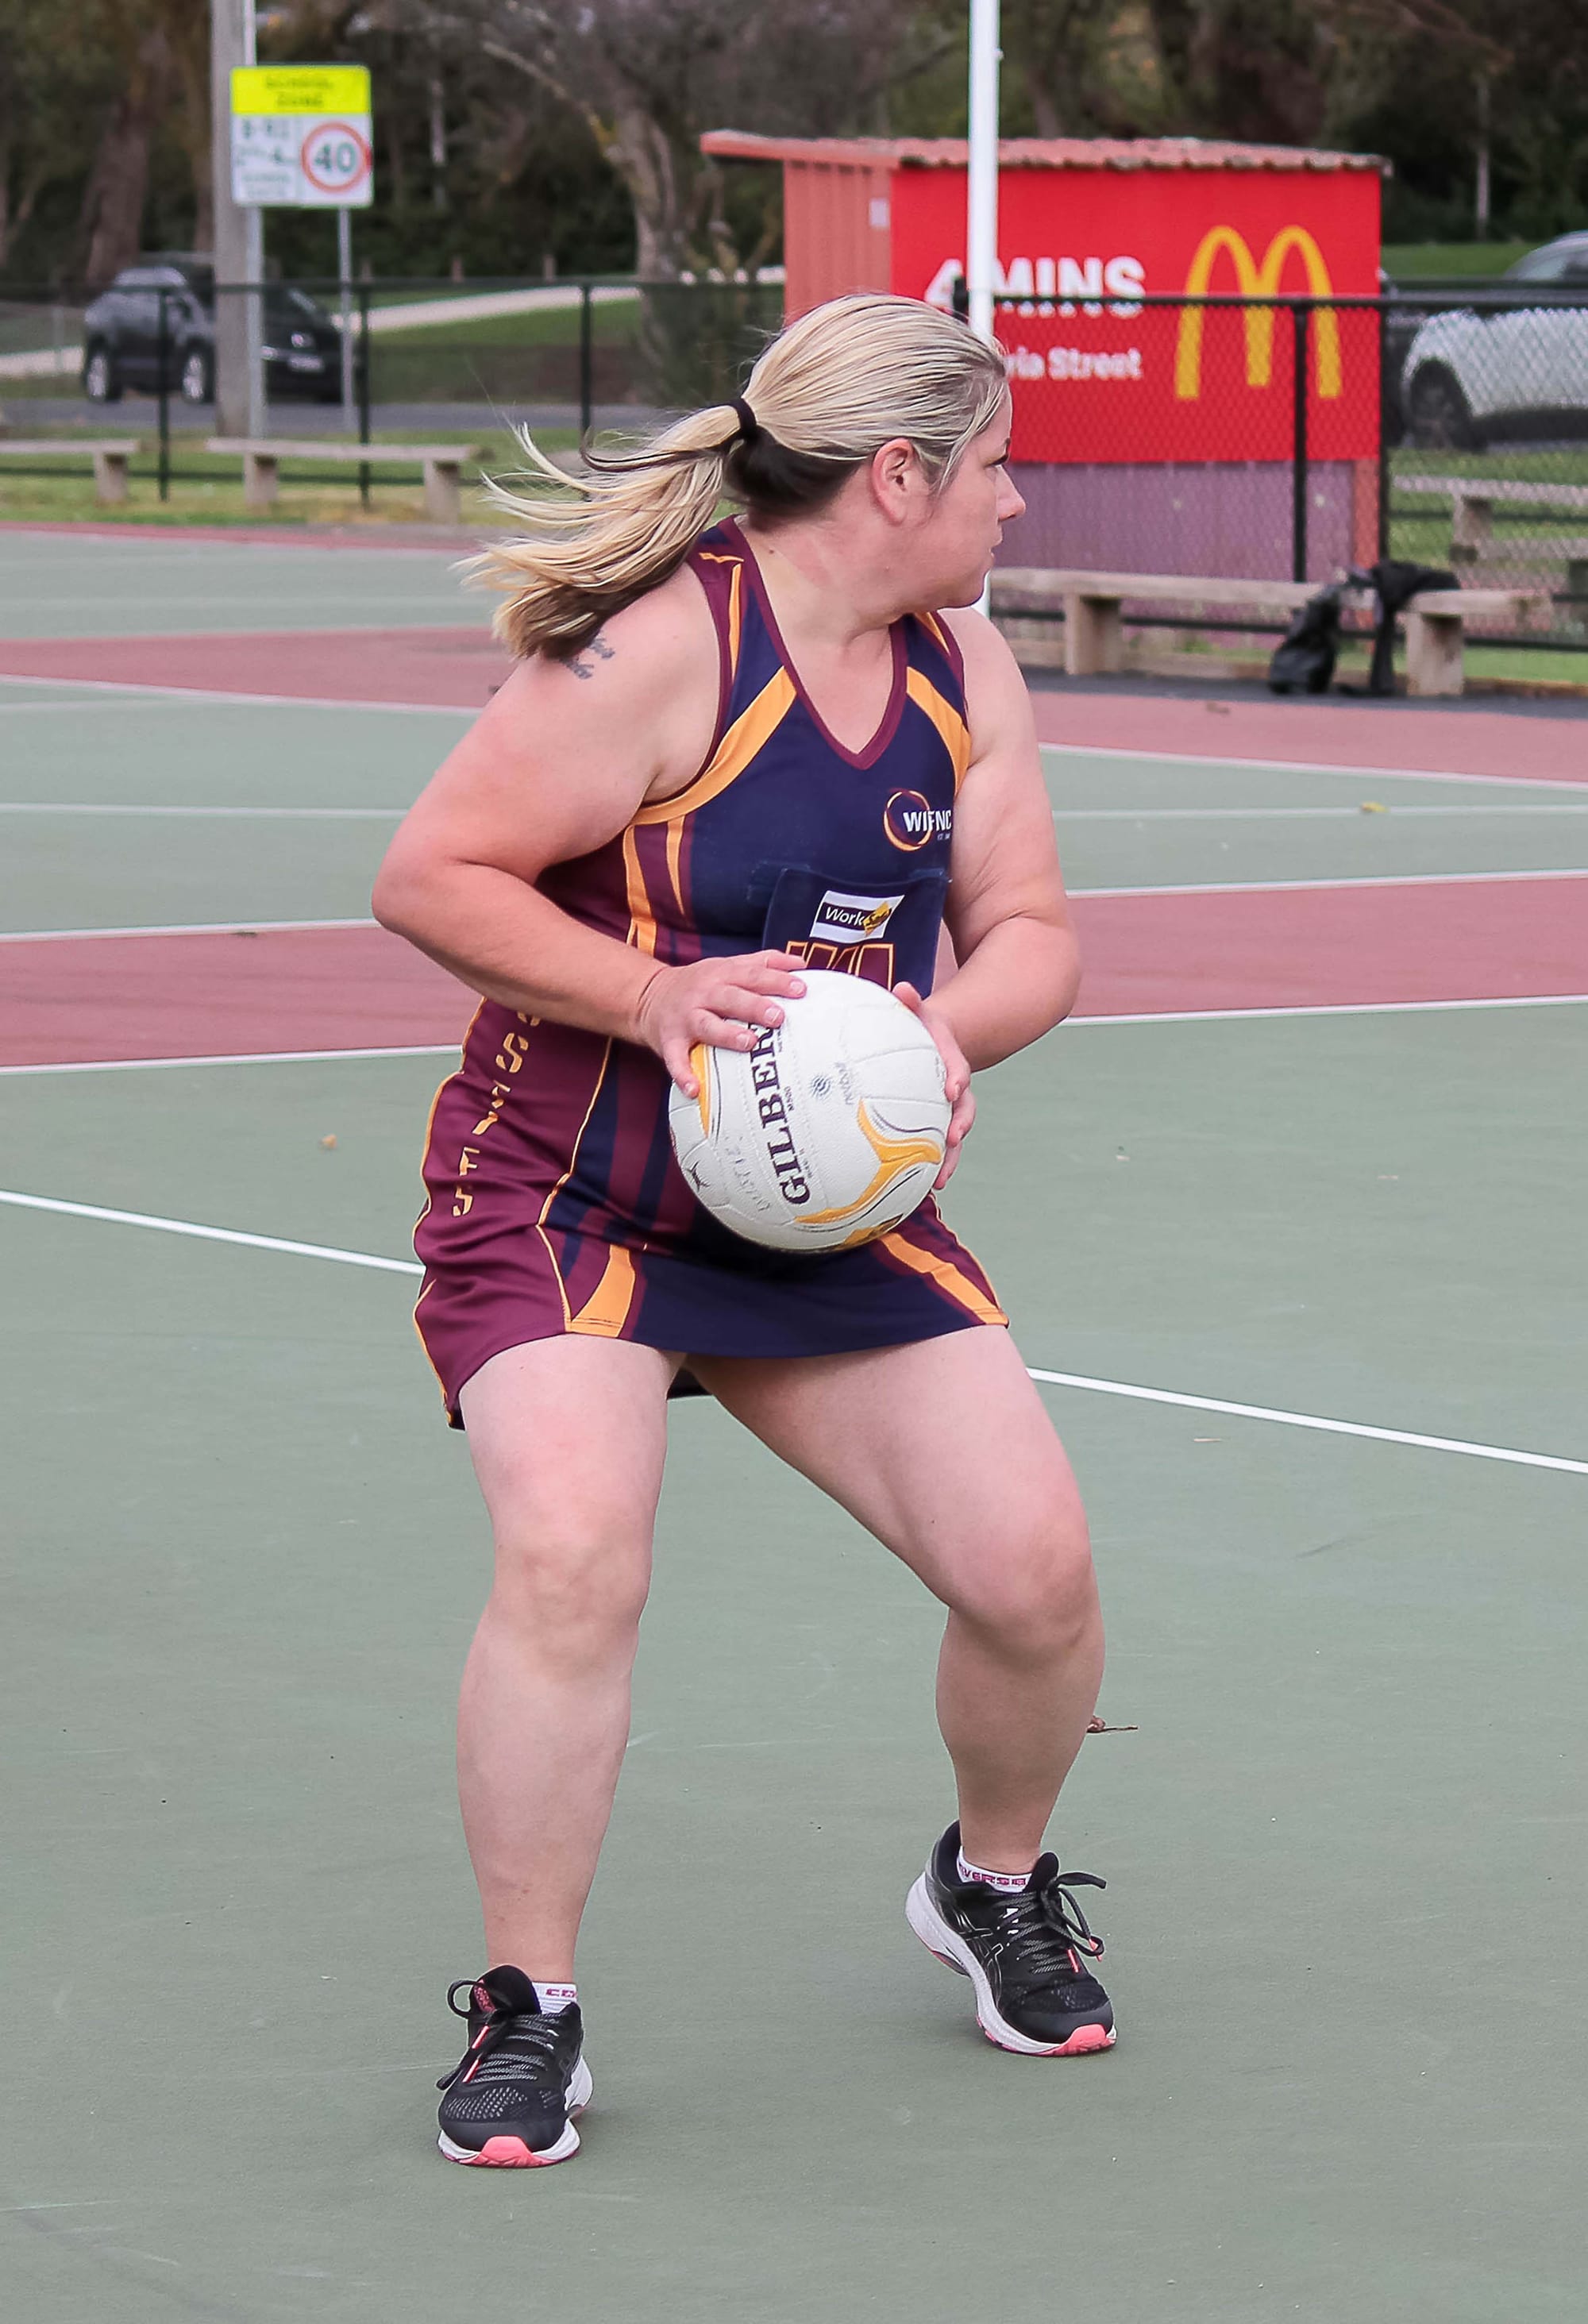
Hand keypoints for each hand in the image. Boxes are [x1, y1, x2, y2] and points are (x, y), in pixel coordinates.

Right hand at [633, 950, 806, 1093]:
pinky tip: (694, 1088)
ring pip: (708, 1025)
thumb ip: (763, 962)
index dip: (777, 981)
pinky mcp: (669, 1040)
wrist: (648, 996)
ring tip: (748, 1043)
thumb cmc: (699, 983)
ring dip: (727, 1035)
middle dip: (755, 1006)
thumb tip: (800, 964)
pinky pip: (675, 1059)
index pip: (752, 975)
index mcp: (722, 974)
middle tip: (778, 1017)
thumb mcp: (727, 965)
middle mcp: (704, 994)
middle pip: (732, 998)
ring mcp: (686, 1017)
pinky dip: (683, 1074)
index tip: (800, 989)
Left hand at [892, 981, 973, 1188]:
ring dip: (949, 1158)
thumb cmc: (919, 1029)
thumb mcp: (917, 1012)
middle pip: (964, 1110)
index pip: (958, 1070)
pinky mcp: (938, 1126)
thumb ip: (911, 1002)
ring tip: (938, 1180)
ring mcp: (949, 1110)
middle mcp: (955, 1090)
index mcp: (950, 1062)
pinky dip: (932, 1167)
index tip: (952, 1089)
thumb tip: (903, 989)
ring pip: (954, 1136)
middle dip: (960, 1125)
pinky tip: (919, 1189)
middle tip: (952, 1139)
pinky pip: (937, 1148)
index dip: (957, 1079)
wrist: (934, 1044)